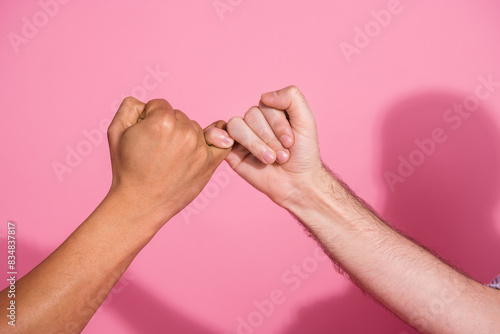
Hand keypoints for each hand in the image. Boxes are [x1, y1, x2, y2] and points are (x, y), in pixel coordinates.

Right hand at [107, 97, 230, 229]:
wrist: (139, 204)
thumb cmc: (126, 168)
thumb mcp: (116, 131)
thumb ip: (131, 105)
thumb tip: (150, 104)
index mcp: (162, 121)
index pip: (160, 105)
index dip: (149, 118)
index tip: (144, 136)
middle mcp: (185, 132)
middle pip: (179, 116)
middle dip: (168, 127)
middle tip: (156, 150)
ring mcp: (200, 148)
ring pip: (194, 128)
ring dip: (185, 136)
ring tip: (170, 158)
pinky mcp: (210, 163)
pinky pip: (224, 142)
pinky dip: (222, 138)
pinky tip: (221, 136)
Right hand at [214, 86, 322, 206]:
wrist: (297, 183)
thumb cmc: (303, 154)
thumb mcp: (306, 121)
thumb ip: (292, 97)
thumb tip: (264, 96)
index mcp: (271, 111)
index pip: (265, 105)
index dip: (278, 124)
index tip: (291, 143)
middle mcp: (254, 121)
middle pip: (251, 116)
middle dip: (269, 138)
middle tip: (282, 156)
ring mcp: (241, 136)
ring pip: (236, 125)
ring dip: (255, 144)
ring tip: (269, 160)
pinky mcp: (230, 152)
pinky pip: (213, 135)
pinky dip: (216, 135)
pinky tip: (229, 144)